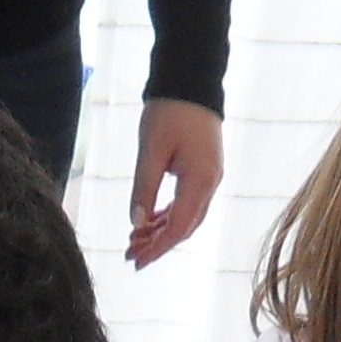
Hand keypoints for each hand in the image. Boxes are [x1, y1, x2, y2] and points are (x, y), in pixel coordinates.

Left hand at [127, 98, 223, 265]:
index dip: (157, 248)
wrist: (191, 80)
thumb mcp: (150, 152)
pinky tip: (150, 221)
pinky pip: (187, 202)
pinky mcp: (204, 169)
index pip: (178, 227)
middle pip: (184, 227)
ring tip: (135, 240)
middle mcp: (210, 183)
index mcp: (200, 180)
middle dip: (157, 244)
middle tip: (130, 255)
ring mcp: (209, 177)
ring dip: (161, 231)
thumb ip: (144, 190)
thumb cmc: (170, 110)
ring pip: (186, 216)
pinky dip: (169, 215)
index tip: (136, 261)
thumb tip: (136, 224)